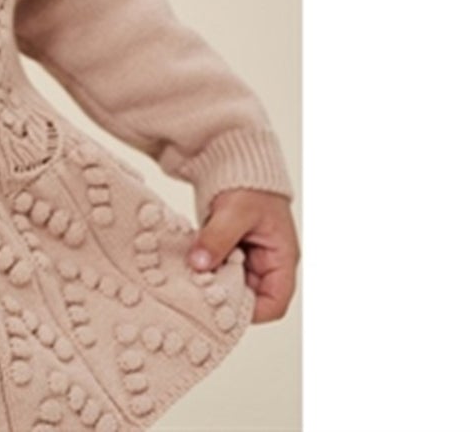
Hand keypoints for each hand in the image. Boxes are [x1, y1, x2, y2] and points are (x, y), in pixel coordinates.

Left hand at [187, 188, 299, 324]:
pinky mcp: (230, 250)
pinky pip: (219, 269)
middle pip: (250, 298)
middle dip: (226, 297)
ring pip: (231, 285)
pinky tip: (190, 264)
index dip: (251, 312)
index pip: (274, 304)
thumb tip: (199, 264)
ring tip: (192, 278)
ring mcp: (248, 258)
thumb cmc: (249, 183)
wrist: (236, 159)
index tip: (222, 307)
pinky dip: (205, 268)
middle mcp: (267, 264)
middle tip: (199, 292)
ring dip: (213, 282)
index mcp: (282, 259)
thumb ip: (218, 239)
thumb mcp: (235, 212)